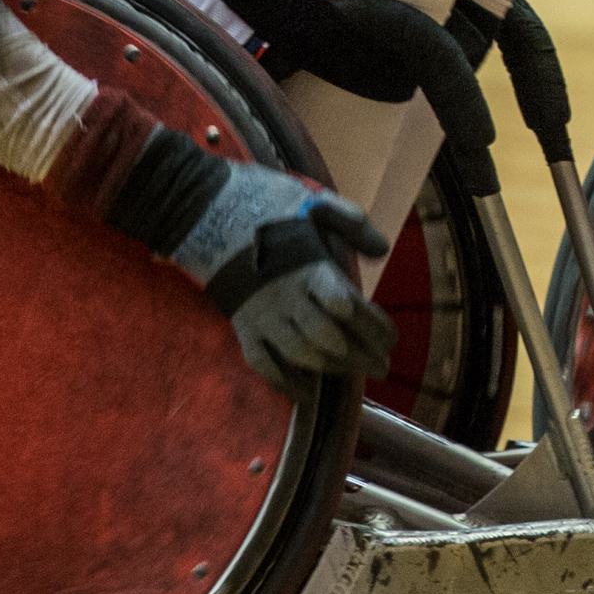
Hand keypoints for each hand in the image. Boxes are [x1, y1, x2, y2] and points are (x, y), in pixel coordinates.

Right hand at [178, 162, 396, 388]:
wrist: (203, 207)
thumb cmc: (263, 201)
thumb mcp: (314, 202)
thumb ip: (352, 224)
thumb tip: (382, 251)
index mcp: (310, 268)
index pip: (350, 309)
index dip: (374, 326)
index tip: (391, 337)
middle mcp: (288, 299)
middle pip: (331, 340)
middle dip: (361, 356)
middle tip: (382, 367)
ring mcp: (262, 315)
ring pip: (301, 355)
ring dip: (331, 369)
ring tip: (354, 374)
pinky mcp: (240, 324)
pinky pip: (263, 363)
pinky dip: (284, 382)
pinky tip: (304, 391)